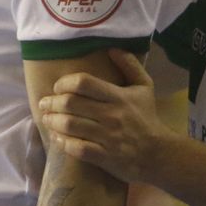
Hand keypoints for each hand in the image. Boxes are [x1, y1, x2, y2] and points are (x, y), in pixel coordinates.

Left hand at [38, 48, 167, 182]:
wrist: (161, 153)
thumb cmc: (147, 117)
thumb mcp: (144, 88)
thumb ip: (130, 66)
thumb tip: (113, 48)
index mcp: (118, 97)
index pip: (83, 83)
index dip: (64, 83)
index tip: (57, 87)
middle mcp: (112, 116)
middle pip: (70, 104)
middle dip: (51, 103)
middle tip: (44, 104)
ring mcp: (108, 137)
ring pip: (70, 125)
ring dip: (52, 121)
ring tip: (47, 119)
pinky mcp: (105, 157)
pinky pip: (76, 148)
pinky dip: (62, 142)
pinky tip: (57, 137)